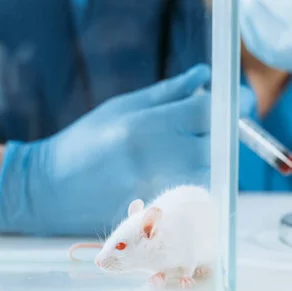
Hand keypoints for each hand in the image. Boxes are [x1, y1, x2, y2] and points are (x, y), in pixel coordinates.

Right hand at [0, 64, 255, 235]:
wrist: (48, 189)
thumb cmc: (85, 142)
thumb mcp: (122, 107)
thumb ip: (168, 93)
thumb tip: (205, 77)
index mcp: (147, 124)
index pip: (209, 114)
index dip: (234, 108)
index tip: (242, 105)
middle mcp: (156, 157)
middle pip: (218, 145)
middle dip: (229, 136)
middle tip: (225, 130)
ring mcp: (158, 190)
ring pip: (210, 173)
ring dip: (216, 161)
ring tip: (199, 154)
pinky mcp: (158, 213)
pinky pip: (193, 196)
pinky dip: (199, 183)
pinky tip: (183, 179)